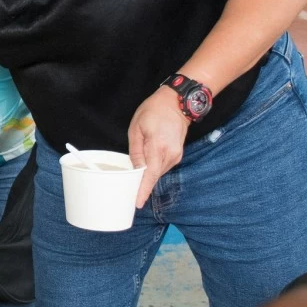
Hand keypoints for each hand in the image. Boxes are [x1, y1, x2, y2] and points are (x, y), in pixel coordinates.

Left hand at [127, 87, 189, 207]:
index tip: (137, 202)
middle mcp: (170, 154)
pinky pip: (162, 167)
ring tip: (135, 172)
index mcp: (158, 146)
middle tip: (128, 192)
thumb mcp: (137, 128)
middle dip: (142, 185)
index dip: (143, 189)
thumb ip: (136, 151)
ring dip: (147, 175)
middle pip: (154, 176)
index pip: (150, 174)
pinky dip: (153, 168)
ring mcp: (176, 155)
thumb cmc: (154, 111)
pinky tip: (146, 163)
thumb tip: (135, 169)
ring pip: (158, 172)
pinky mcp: (177, 155)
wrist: (177, 103)